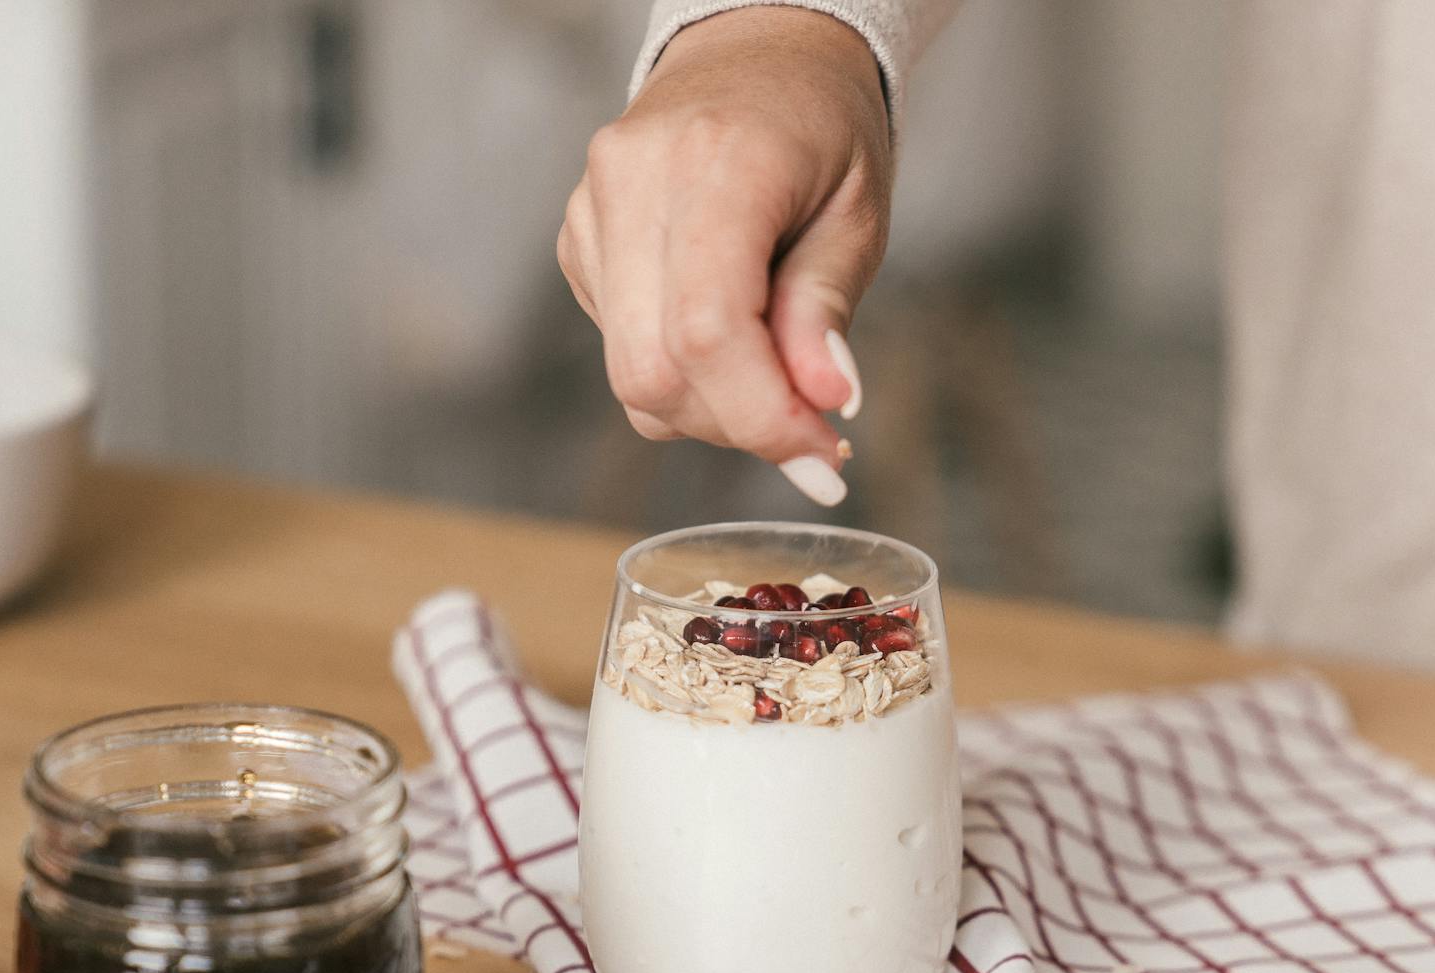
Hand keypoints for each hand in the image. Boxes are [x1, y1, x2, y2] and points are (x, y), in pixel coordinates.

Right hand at [558, 8, 890, 504]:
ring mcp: (591, 209)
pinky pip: (621, 349)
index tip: (822, 458)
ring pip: (630, 374)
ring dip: (711, 408)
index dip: (762, 417)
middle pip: (654, 371)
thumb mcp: (857, 212)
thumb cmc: (821, 129)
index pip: (708, 332)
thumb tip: (823, 402)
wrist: (755, 51)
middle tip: (810, 432)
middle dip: (738, 425)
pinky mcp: (577, 238)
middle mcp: (634, 181)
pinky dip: (683, 371)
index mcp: (717, 162)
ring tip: (778, 375)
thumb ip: (826, 308)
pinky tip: (730, 330)